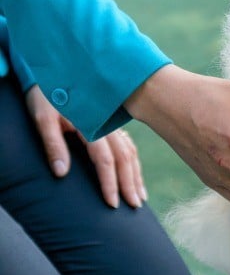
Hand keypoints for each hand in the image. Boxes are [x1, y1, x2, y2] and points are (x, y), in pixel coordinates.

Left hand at [25, 85, 146, 208]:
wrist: (55, 69)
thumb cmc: (45, 95)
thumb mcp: (43, 118)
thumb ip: (53, 144)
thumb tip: (62, 173)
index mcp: (90, 125)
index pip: (105, 159)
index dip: (110, 183)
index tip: (113, 204)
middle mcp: (106, 125)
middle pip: (124, 158)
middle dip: (130, 184)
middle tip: (135, 206)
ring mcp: (111, 124)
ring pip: (130, 152)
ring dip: (136, 175)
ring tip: (140, 197)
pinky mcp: (110, 124)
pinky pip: (128, 145)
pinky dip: (134, 162)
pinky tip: (136, 174)